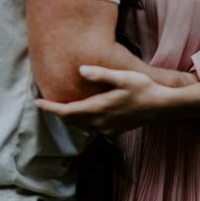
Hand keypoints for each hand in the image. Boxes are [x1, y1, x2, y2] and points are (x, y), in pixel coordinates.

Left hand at [36, 65, 169, 134]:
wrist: (162, 107)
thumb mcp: (122, 77)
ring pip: (81, 125)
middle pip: (71, 120)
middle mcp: (100, 123)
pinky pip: (91, 127)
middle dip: (57, 112)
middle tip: (45, 102)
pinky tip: (84, 110)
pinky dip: (81, 119)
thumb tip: (80, 70)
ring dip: (69, 116)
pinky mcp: (114, 130)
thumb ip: (100, 74)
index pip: (67, 112)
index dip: (51, 108)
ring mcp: (108, 129)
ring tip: (60, 105)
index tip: (37, 103)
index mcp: (99, 109)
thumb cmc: (143, 88)